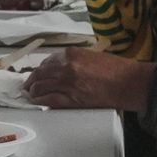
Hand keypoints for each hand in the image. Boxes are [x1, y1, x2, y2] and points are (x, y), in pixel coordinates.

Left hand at [21, 47, 155, 110]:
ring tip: (30, 94)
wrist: (128, 82)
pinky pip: (49, 99)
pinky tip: (37, 102)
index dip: (40, 69)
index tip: (37, 73)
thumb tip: (60, 67)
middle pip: (40, 73)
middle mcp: (66, 66)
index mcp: (71, 54)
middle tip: (28, 85)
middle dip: (32, 80)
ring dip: (33, 91)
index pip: (47, 61)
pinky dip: (40, 100)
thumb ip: (74, 60)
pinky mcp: (71, 99)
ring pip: (41, 86)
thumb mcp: (92, 56)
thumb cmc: (115, 69)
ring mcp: (67, 83)